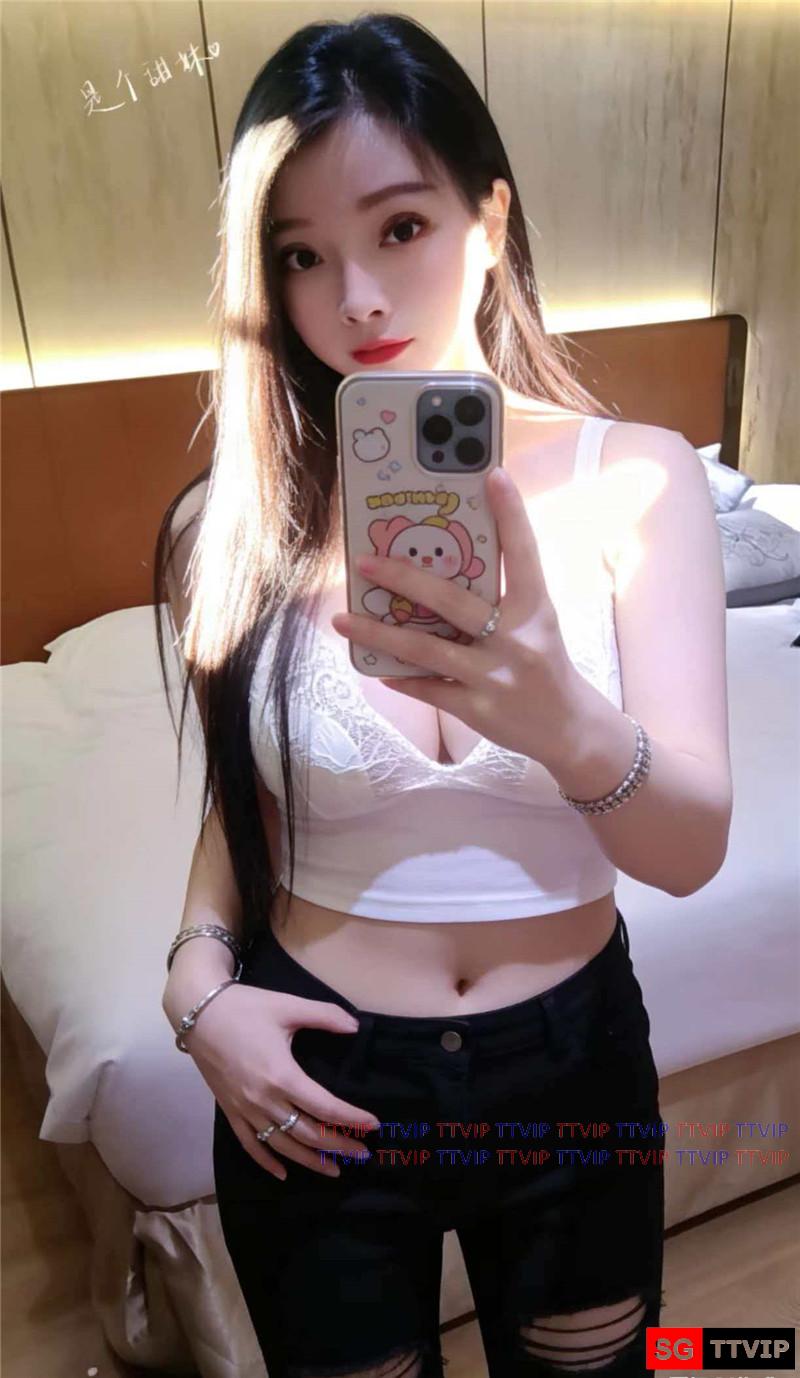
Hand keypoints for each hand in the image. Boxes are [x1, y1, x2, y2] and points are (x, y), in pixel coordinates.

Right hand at [186, 985, 380, 1180]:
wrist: (199, 1012)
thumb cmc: (246, 1007)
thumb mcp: (289, 1006)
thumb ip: (326, 1016)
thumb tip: (357, 1026)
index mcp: (282, 1075)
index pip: (325, 1107)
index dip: (351, 1118)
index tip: (373, 1125)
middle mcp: (264, 1100)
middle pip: (307, 1133)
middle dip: (338, 1145)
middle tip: (362, 1154)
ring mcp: (245, 1109)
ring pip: (282, 1145)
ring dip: (310, 1160)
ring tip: (334, 1169)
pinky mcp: (229, 1111)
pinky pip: (250, 1144)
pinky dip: (267, 1162)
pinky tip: (283, 1174)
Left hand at [330, 466, 583, 773]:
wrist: (569, 728)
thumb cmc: (544, 663)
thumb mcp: (536, 624)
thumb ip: (501, 596)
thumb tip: (444, 563)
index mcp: (535, 609)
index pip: (524, 553)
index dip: (511, 513)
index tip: (493, 474)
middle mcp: (516, 640)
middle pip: (453, 601)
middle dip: (404, 578)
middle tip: (364, 560)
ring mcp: (495, 677)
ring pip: (427, 650)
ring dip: (379, 634)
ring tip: (343, 620)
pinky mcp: (478, 709)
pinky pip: (429, 689)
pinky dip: (401, 678)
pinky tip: (376, 669)